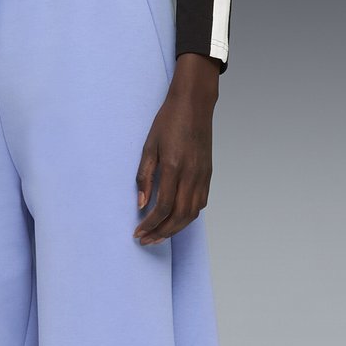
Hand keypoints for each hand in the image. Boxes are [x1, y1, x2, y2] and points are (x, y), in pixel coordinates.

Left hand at [134, 53, 220, 244]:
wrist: (195, 105)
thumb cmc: (169, 122)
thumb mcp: (149, 146)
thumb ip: (144, 177)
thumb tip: (141, 204)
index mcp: (175, 167)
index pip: (163, 206)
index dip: (150, 223)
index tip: (138, 232)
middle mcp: (192, 175)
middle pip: (179, 216)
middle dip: (161, 233)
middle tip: (146, 241)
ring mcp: (203, 176)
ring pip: (191, 214)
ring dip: (174, 229)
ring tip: (158, 236)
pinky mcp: (208, 175)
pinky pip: (200, 204)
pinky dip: (187, 217)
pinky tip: (175, 220)